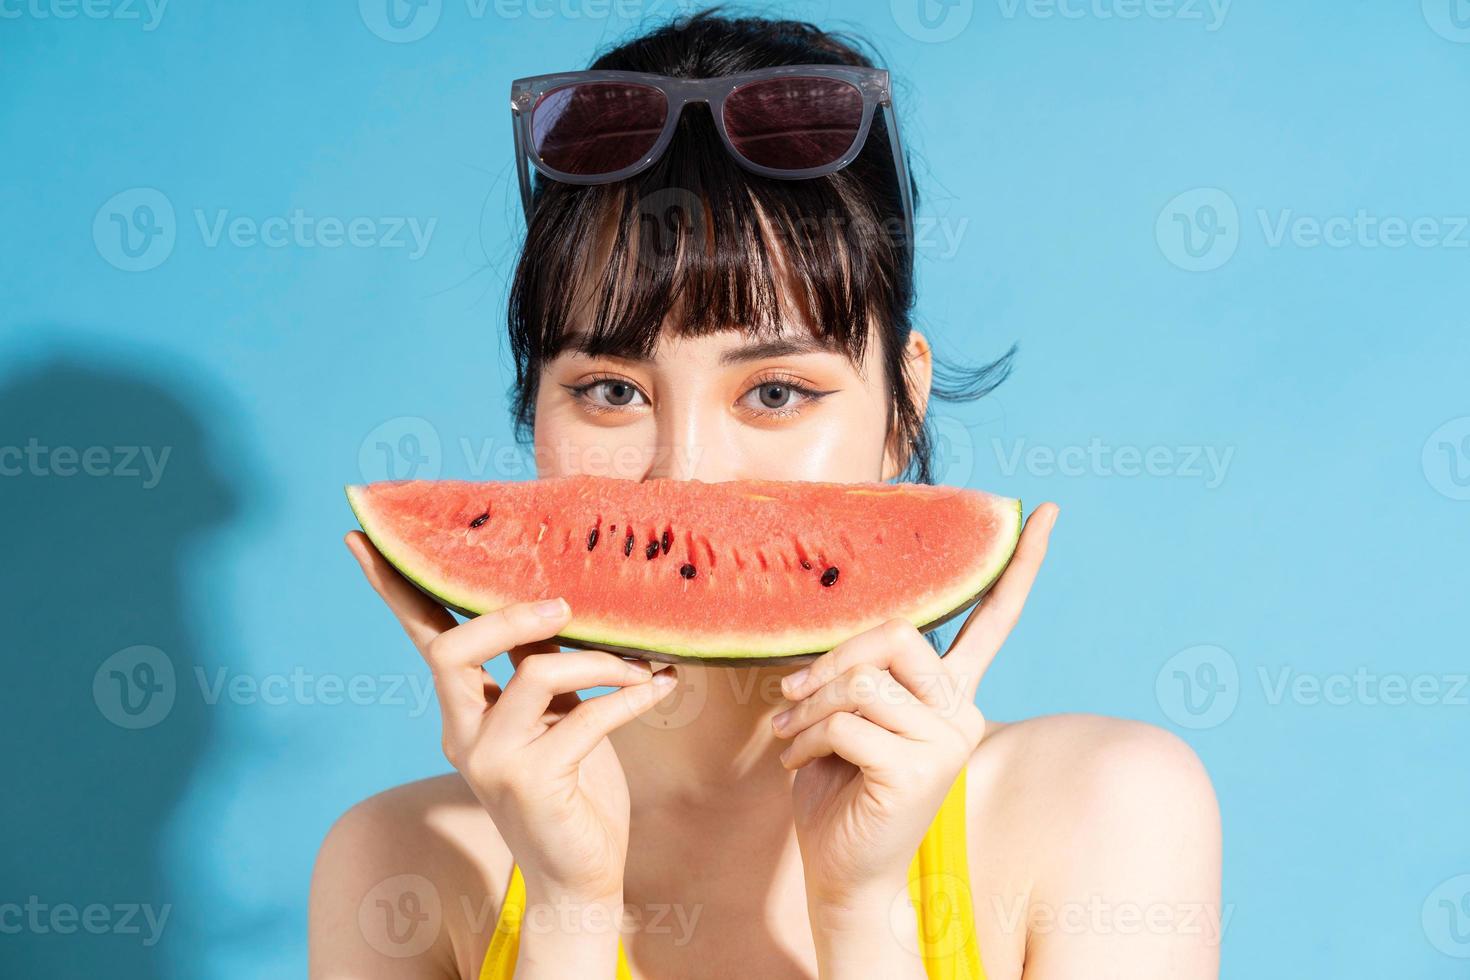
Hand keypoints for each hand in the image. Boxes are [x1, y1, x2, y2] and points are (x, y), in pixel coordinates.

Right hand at [345, 531, 677, 901]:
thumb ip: (543, 665)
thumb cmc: (571, 786)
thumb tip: (563, 600)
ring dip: (598, 661)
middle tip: (565, 607)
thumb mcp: (553, 715)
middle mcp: (462, 733)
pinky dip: (631, 698)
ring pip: (533, 675)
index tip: (363, 535)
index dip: (394, 586)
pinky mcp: (531, 783)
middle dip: (511, 617)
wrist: (578, 874)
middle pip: (453, 650)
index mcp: (461, 709)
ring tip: (639, 666)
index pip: (422, 637)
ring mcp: (491, 761)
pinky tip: (660, 687)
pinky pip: (587, 717)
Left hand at [771, 503, 1058, 908]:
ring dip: (807, 707)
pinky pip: (847, 720)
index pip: (993, 620)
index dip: (1018, 565)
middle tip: (792, 693)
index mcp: (951, 692)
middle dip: (832, 658)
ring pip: (862, 679)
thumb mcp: (846, 713)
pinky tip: (800, 763)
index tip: (1043, 510)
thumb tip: (834, 642)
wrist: (841, 870)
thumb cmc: (838, 787)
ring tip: (790, 736)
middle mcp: (962, 710)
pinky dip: (806, 737)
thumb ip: (857, 670)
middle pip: (898, 633)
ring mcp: (947, 740)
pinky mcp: (919, 768)